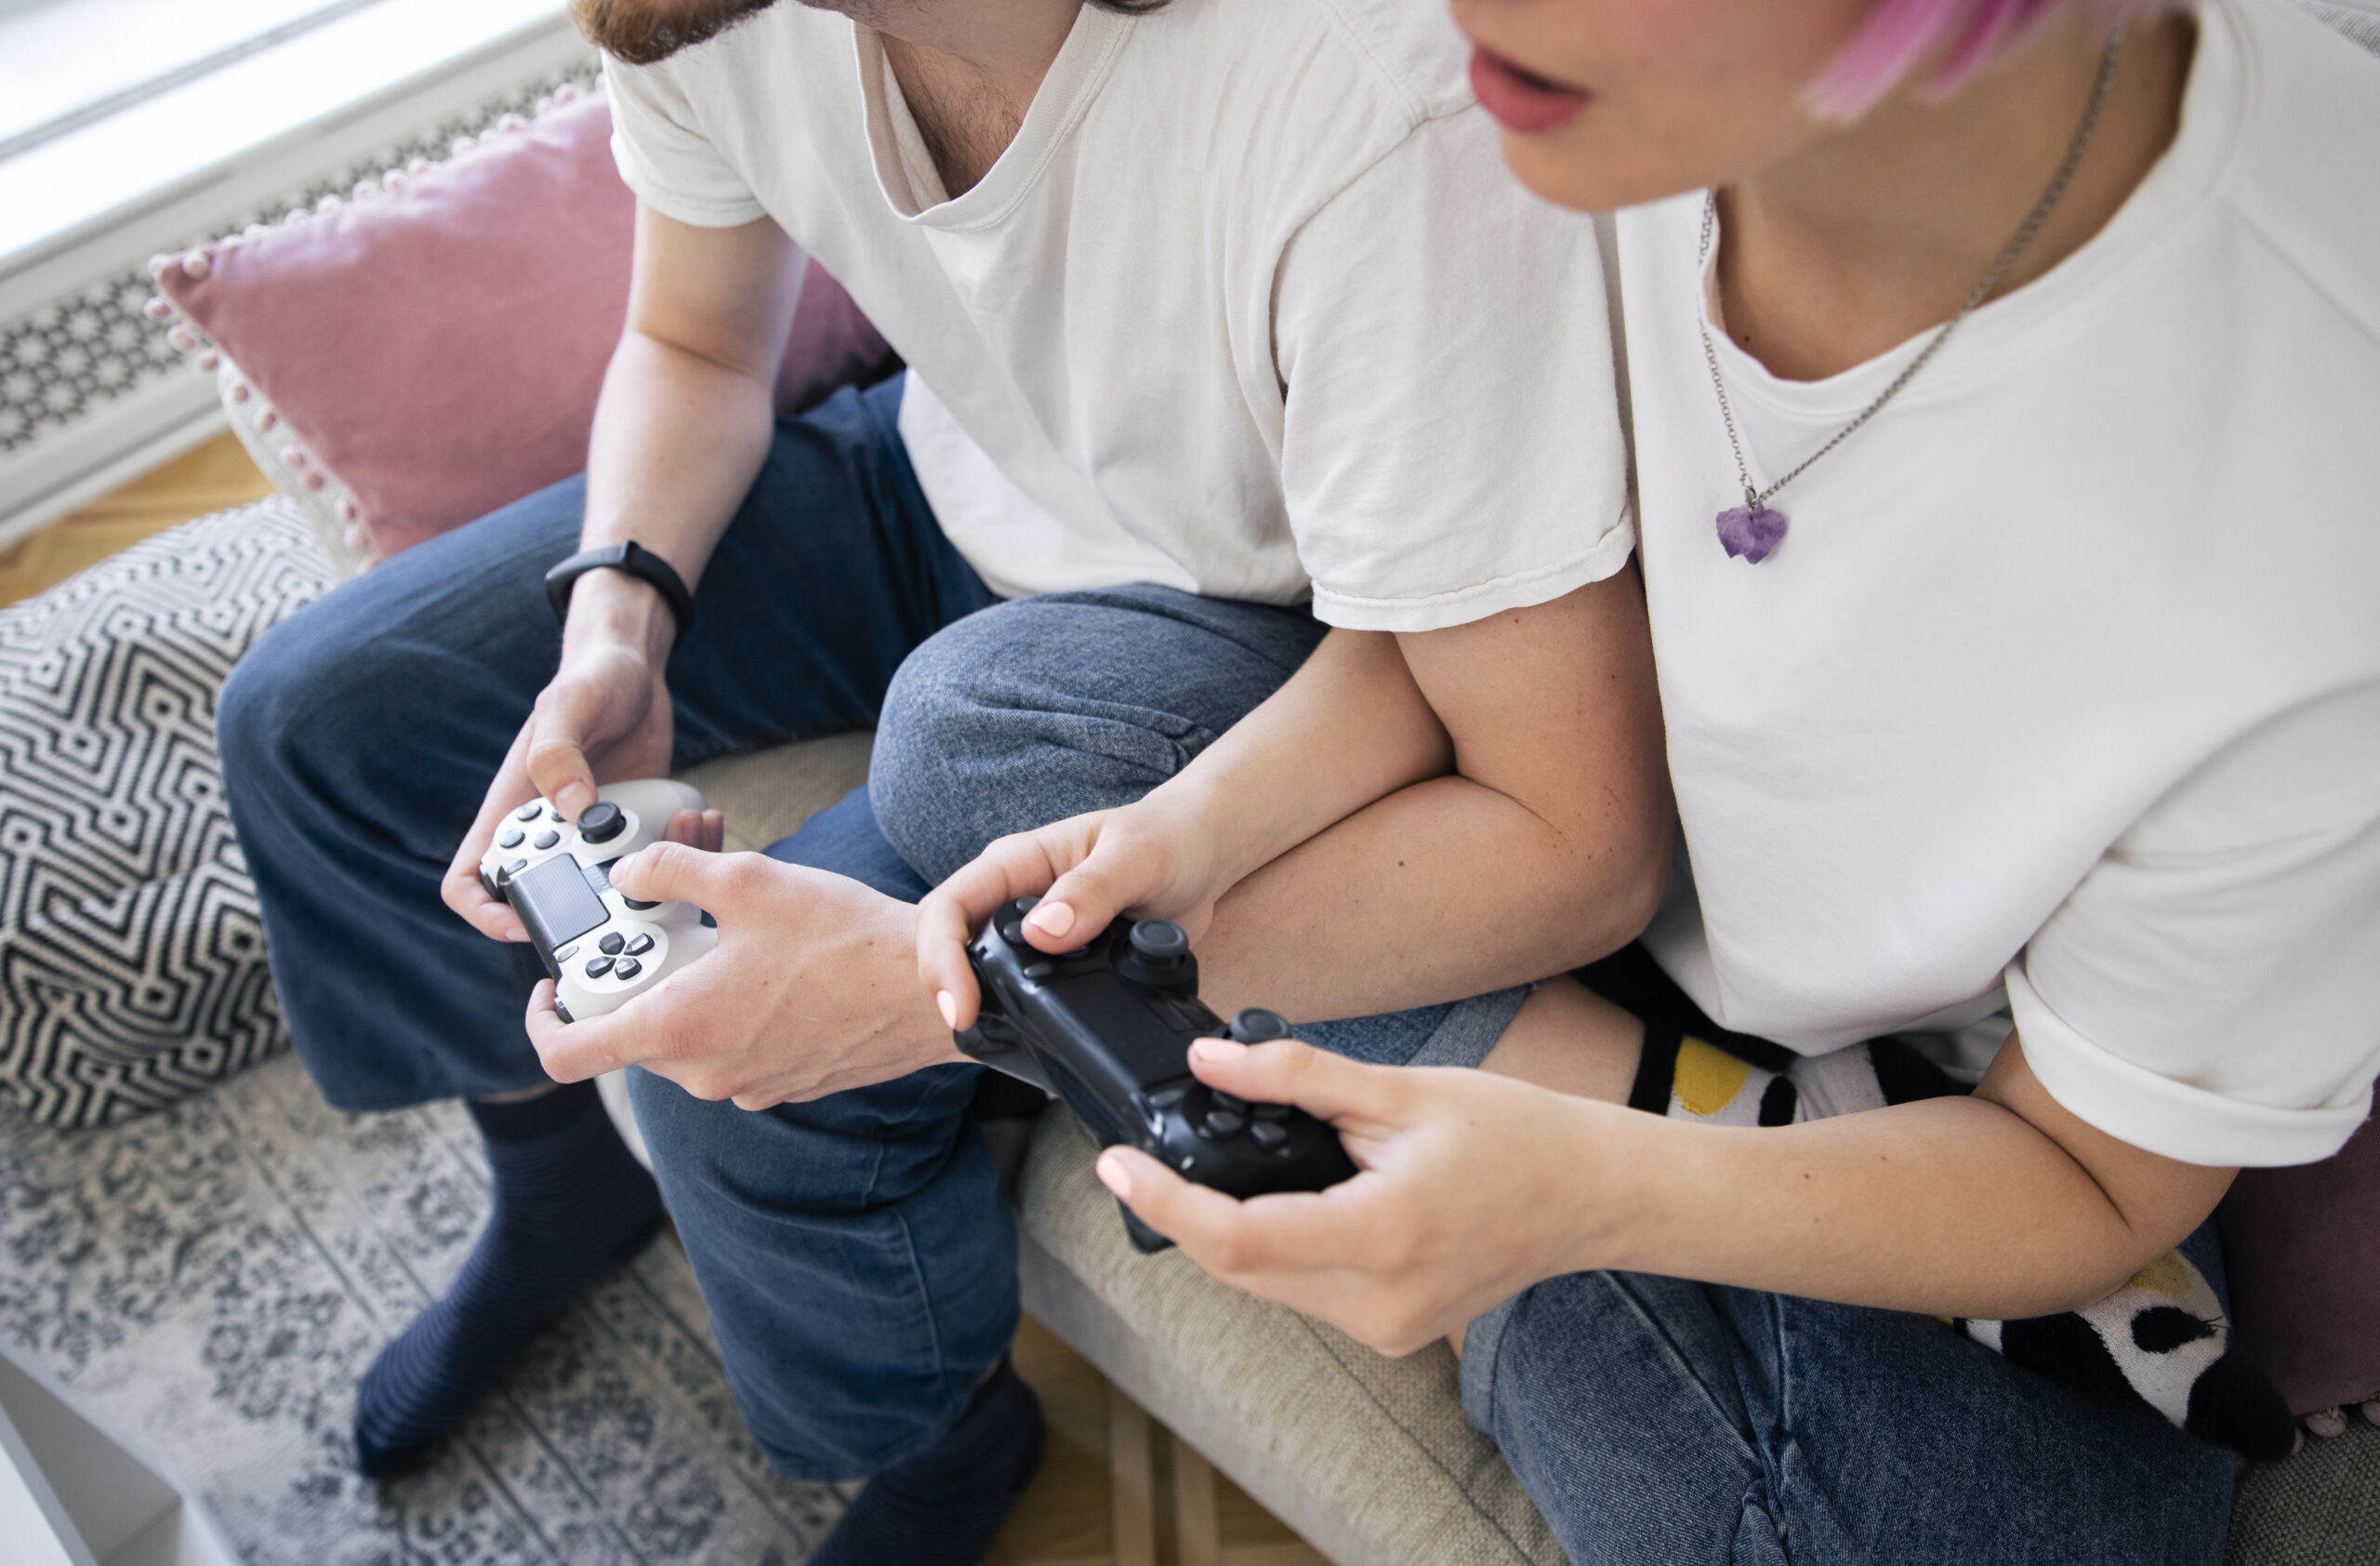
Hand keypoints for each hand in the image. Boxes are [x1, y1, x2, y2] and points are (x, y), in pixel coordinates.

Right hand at [442, 572, 717, 940]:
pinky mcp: (634, 827)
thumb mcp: (569, 706)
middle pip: (548, 899)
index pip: (470, 880)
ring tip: (677, 838)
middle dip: (587, 908)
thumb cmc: (591, 677)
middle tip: (629, 888)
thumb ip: (558, 754)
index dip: (486, 912)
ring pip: (610, 888)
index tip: (524, 920)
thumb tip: (570, 809)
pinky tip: (698, 822)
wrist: (637, 667)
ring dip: (646, 882)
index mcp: (513, 808)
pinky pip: (652, 861)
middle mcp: (551, 829)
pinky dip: (677, 853)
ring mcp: (594, 833)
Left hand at [524, 842, 966, 1106]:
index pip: (566, 1054)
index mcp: (676, 1028)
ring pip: (686, 1034)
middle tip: (670, 917)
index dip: (543, 1018)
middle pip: (632, 1029)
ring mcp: (744, 1084)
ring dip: (692, 982)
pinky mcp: (782, 1083)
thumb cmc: (845, 940)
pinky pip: (732, 1046)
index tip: (554, 984)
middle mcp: (703, 1071)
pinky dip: (733, 1006)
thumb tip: (630, 875)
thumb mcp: (748, 881)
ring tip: (733, 926)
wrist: (929, 992)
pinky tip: (772, 961)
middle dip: (642, 970)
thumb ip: (668, 871)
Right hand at [916, 796, 1232, 1028]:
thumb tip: (1044, 932)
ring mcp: (1032, 935)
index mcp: (1016, 863)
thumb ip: (1093, 889)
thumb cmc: (1166, 839)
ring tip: (995, 1038)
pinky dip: (1021, 1017)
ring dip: (982, 1007)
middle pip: (950, 946)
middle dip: (947, 988)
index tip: (960, 1005)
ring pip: (981, 975)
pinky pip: (1022, 994)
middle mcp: (1014, 899)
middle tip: (966, 1027)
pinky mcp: (1057, 965)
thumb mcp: (1136, 857)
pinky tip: (1035, 1038)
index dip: (942, 958)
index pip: (949, 906)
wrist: (1199, 857)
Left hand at [1093, 1036, 1619, 1356]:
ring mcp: (1385, 1328)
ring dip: (1230, 1230)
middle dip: (1186, 1211)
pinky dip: (1277, 1247)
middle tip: (1149, 1154)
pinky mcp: (1390, 1331)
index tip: (1114, 1165)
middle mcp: (1377, 1303)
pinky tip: (1285, 1199)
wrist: (1593, 1195)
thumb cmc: (1515, 1135)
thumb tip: (1208, 1061)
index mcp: (1381, 1236)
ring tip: (1224, 1166)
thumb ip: (1297, 1076)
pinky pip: (1304, 1292)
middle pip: (1238, 1268)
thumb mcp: (1402, 1090)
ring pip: (1266, 1285)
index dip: (1161, 1203)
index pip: (1235, 1240)